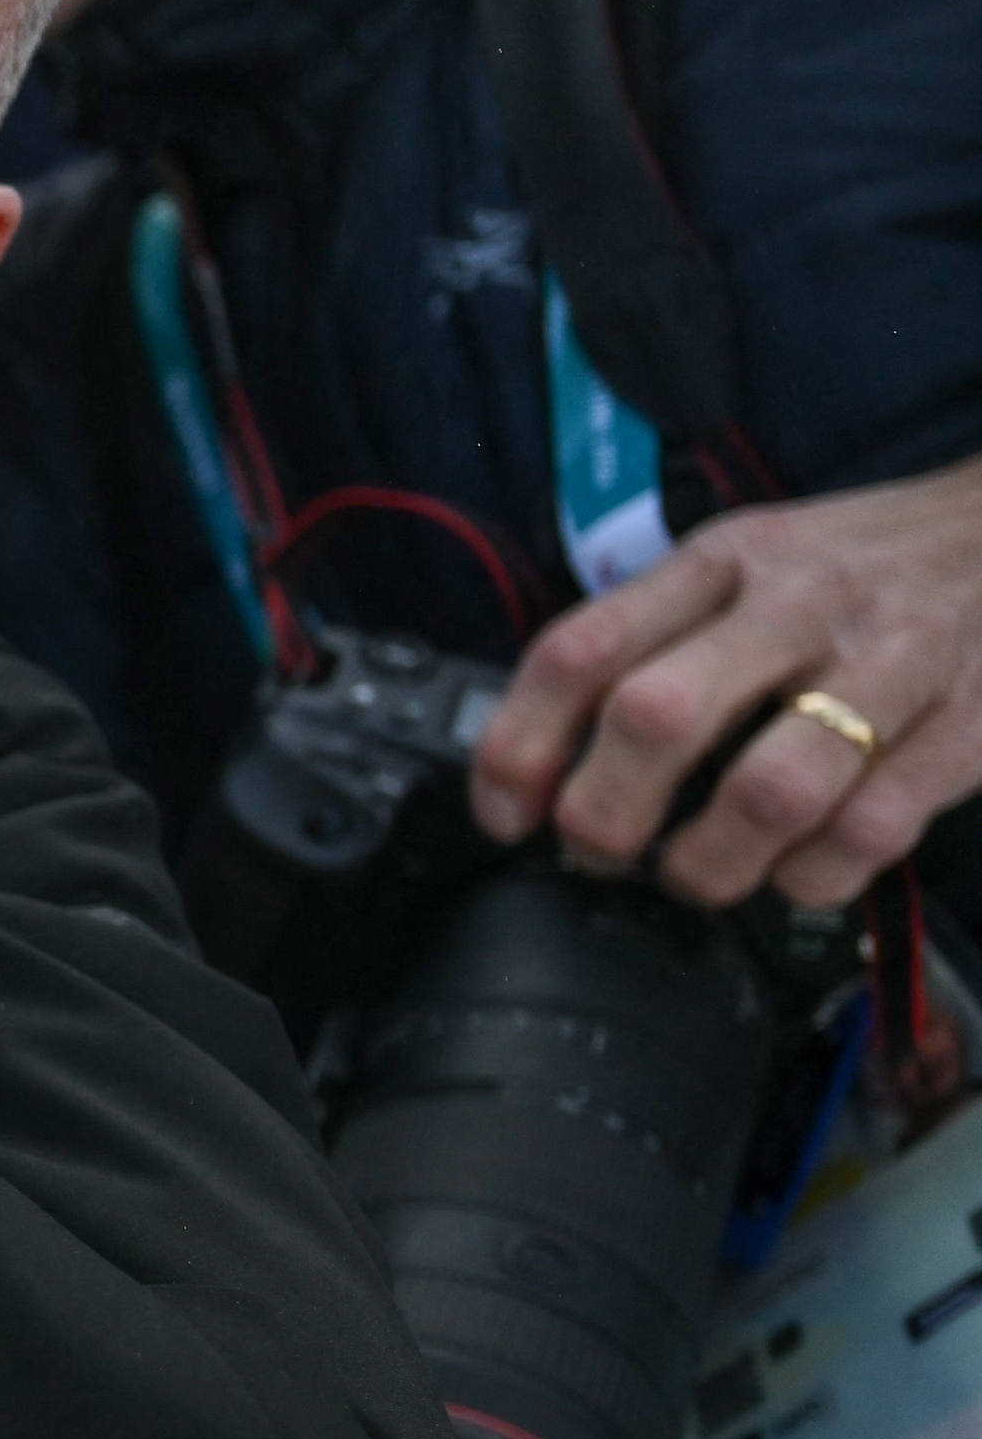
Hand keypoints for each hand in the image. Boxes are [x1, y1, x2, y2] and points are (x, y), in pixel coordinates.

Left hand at [467, 457, 981, 910]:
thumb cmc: (867, 564)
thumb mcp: (752, 561)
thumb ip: (656, 634)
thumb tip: (544, 750)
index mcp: (724, 560)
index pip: (581, 649)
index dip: (517, 747)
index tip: (504, 814)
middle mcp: (799, 604)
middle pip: (655, 719)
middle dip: (603, 816)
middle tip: (600, 854)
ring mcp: (890, 663)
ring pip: (766, 792)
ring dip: (708, 864)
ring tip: (696, 874)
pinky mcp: (970, 725)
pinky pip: (867, 832)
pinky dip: (812, 877)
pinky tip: (796, 871)